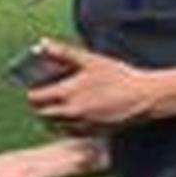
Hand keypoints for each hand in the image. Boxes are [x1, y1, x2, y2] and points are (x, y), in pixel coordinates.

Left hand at [18, 43, 175, 135]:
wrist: (143, 98)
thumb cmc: (118, 76)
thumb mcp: (90, 60)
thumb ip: (63, 52)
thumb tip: (42, 43)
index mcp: (67, 93)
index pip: (35, 98)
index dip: (33, 92)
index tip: (37, 88)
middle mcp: (70, 112)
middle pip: (41, 114)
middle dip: (40, 106)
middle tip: (46, 97)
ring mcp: (80, 125)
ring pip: (53, 126)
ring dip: (50, 117)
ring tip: (57, 105)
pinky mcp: (90, 133)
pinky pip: (68, 132)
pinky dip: (64, 125)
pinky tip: (73, 114)